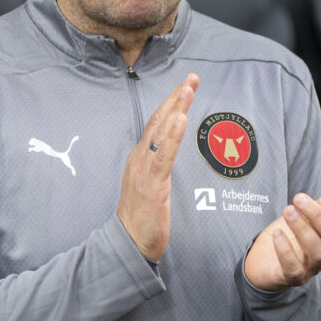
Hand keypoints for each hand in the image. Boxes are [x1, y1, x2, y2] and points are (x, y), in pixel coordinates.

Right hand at [116, 73, 197, 260]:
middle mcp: (140, 157)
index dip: (171, 103)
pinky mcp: (152, 183)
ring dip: (176, 108)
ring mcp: (144, 169)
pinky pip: (163, 154)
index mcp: (140, 157)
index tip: (185, 85)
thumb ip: (158, 166)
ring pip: (161, 132)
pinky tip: (181, 119)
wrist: (128, 243)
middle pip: (159, 120)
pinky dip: (173, 135)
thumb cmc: (142, 217)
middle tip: (192, 77)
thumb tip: (171, 152)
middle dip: (176, 97)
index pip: (157, 123)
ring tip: (188, 88)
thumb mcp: (150, 185)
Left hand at [243, 178, 320, 290]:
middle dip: (319, 216)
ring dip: (302, 228)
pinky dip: (286, 251)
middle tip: (299, 199)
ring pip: (318, 252)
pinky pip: (294, 269)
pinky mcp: (291, 277)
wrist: (264, 259)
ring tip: (288, 210)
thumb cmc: (292, 235)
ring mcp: (311, 267)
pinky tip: (278, 234)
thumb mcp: (312, 213)